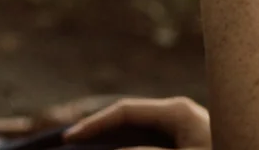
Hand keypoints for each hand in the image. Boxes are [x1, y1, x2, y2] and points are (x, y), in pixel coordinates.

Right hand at [64, 97, 210, 148]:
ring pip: (141, 138)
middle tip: (72, 149)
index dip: (94, 125)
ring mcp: (187, 134)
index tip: (68, 140)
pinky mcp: (191, 147)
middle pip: (131, 125)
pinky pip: (155, 147)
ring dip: (119, 146)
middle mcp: (181, 118)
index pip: (125, 111)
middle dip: (102, 138)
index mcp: (178, 112)